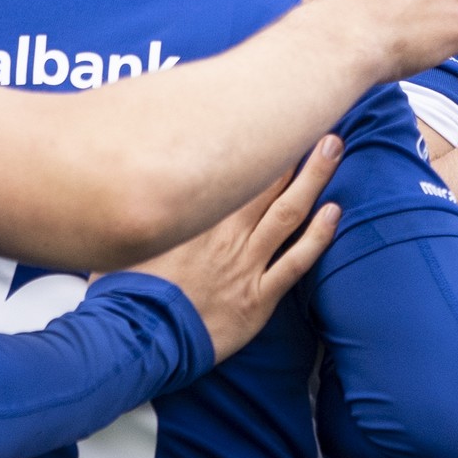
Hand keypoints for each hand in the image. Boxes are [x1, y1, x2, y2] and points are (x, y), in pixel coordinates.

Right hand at [126, 135, 342, 361]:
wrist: (134, 339)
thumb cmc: (124, 292)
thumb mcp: (124, 240)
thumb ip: (139, 213)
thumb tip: (122, 188)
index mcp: (194, 216)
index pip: (231, 170)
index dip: (255, 144)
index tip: (272, 121)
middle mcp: (224, 233)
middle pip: (266, 181)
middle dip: (293, 149)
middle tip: (317, 118)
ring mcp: (244, 264)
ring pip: (287, 213)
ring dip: (313, 179)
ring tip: (334, 147)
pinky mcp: (256, 298)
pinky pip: (294, 263)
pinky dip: (318, 237)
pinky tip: (335, 213)